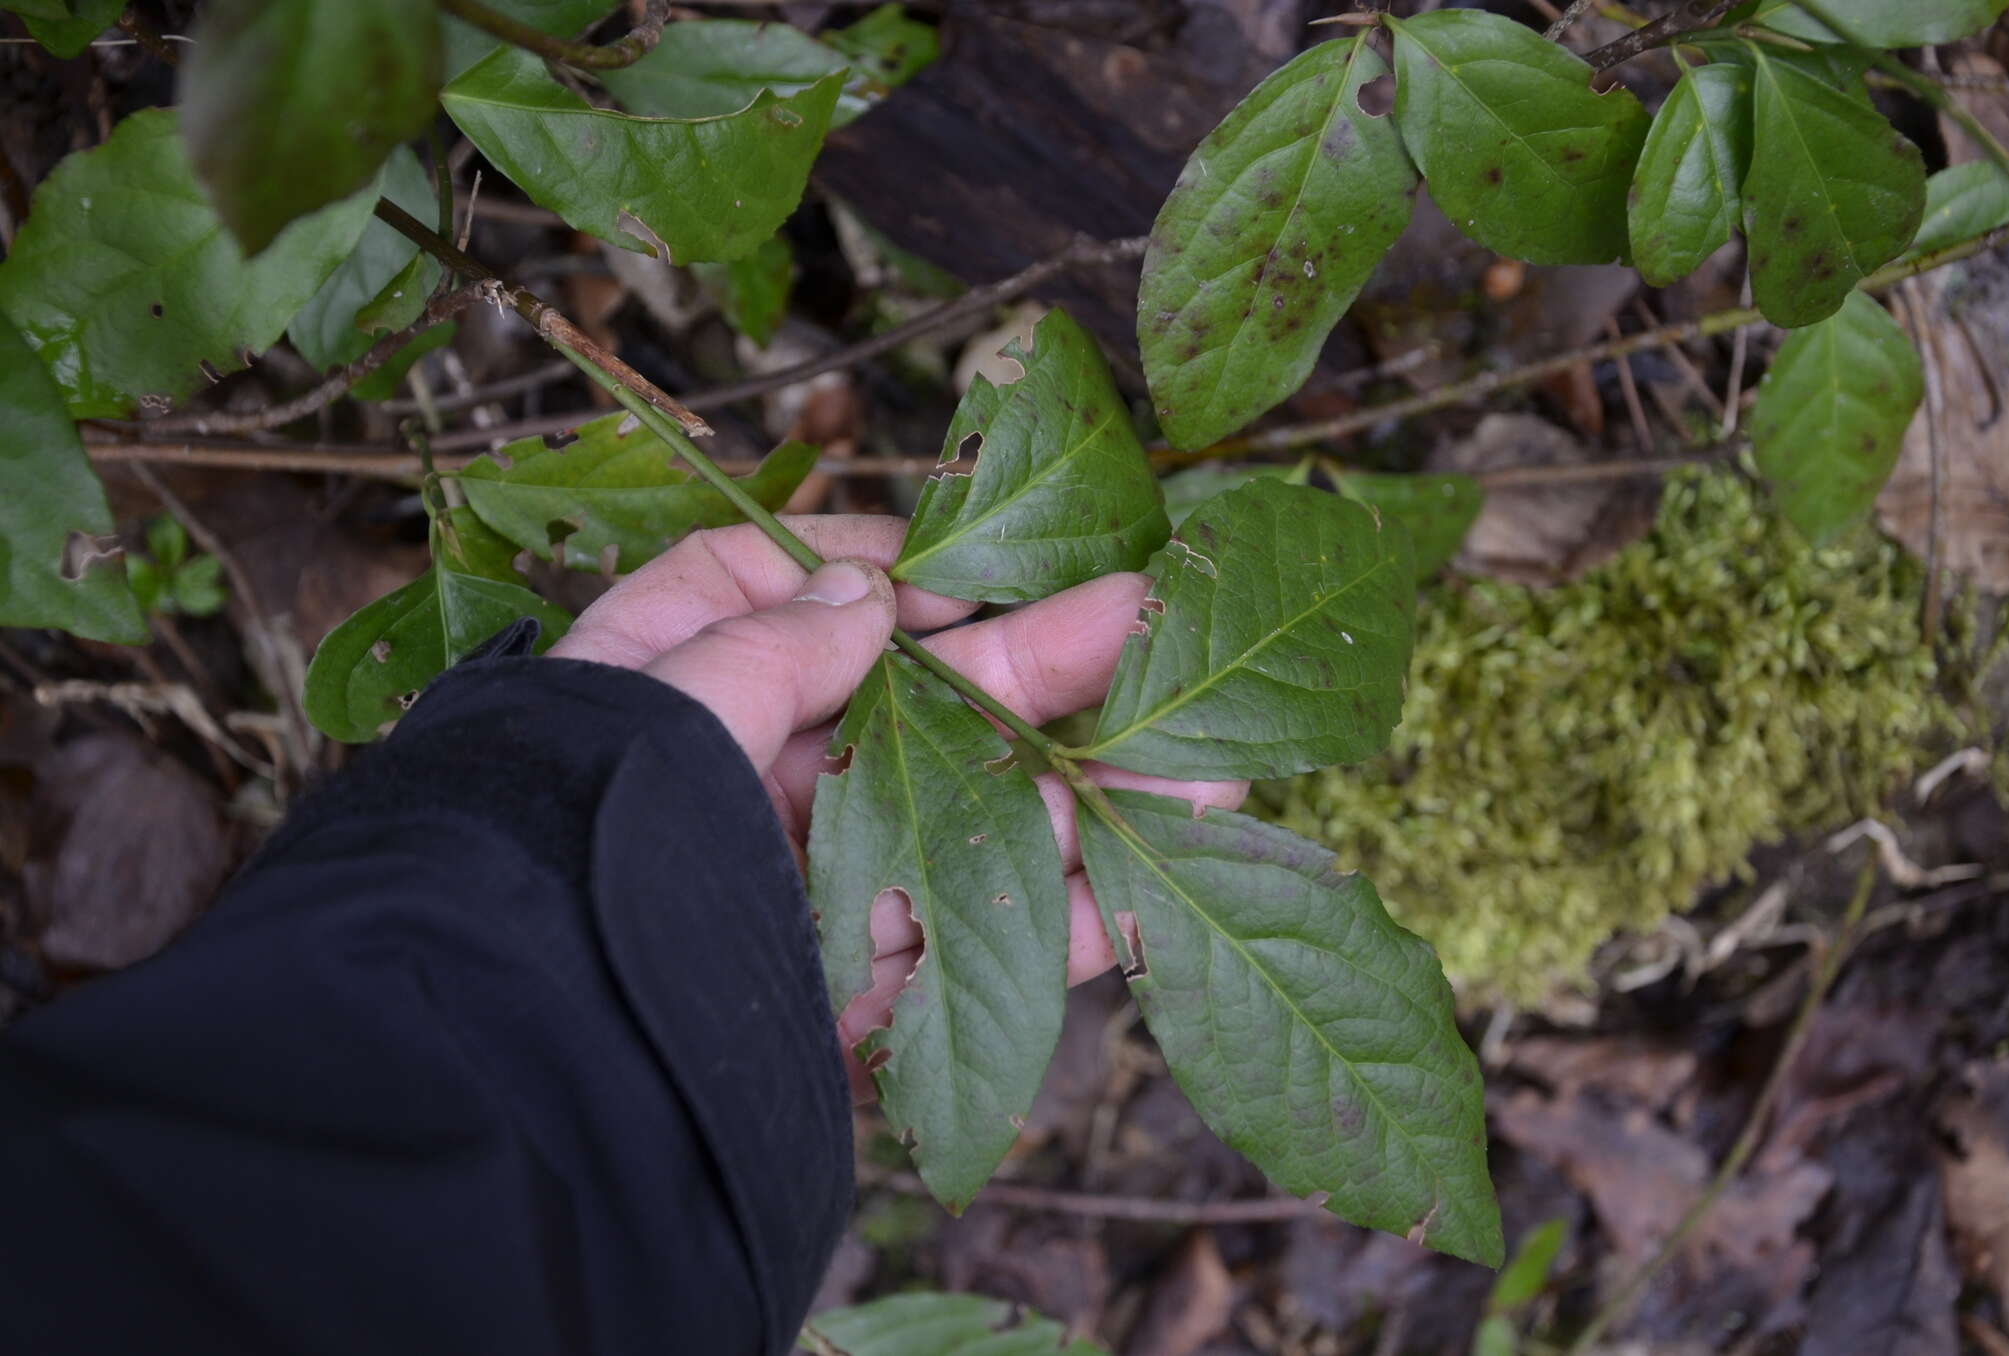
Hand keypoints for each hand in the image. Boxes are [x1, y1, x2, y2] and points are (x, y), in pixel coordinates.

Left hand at [550, 516, 1246, 1092]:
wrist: (540, 1070)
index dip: (853, 572)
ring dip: (1085, 777)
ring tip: (1207, 743)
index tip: (946, 565)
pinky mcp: (860, 992)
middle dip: (1030, 663)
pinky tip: (1167, 847)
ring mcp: (806, 891)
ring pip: (965, 816)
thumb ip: (767, 646)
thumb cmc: (574, 854)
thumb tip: (870, 597)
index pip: (752, 600)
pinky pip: (979, 937)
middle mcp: (737, 791)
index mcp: (655, 701)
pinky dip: (1077, 899)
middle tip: (1148, 619)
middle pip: (903, 708)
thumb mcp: (659, 710)